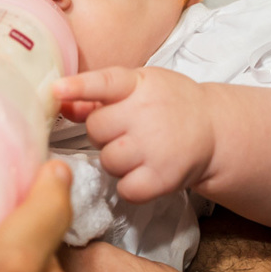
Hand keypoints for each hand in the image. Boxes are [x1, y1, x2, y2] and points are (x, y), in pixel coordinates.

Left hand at [52, 67, 214, 202]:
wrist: (213, 128)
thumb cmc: (168, 103)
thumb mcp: (139, 86)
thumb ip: (98, 95)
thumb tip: (60, 99)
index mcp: (139, 84)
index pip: (104, 83)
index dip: (78, 87)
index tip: (56, 89)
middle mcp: (147, 113)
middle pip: (96, 129)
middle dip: (104, 133)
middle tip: (126, 130)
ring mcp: (155, 147)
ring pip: (108, 160)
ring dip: (116, 160)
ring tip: (138, 150)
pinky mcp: (163, 177)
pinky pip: (125, 188)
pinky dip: (130, 185)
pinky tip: (144, 171)